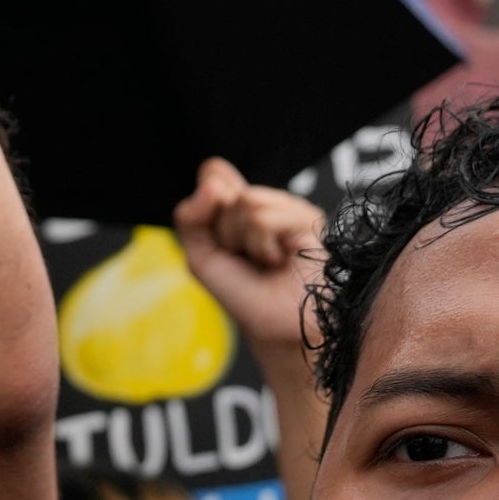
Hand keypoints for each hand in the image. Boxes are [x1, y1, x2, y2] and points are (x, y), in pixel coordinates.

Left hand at [170, 156, 322, 358]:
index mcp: (237, 206)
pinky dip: (264, 246)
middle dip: (224, 233)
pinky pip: (267, 218)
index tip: (219, 241)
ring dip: (246, 241)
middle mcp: (263, 201)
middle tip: (244, 258)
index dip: (207, 204)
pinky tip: (280, 259)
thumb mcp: (201, 257)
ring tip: (265, 260)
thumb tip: (211, 184)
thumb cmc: (242, 294)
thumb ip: (191, 217)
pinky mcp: (308, 217)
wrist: (277, 325)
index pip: (213, 173)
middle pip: (223, 192)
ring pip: (247, 201)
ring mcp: (286, 206)